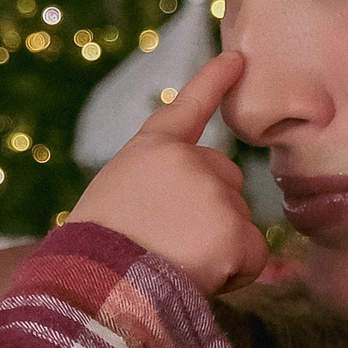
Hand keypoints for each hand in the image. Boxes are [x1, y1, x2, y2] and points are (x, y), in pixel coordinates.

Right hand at [69, 52, 267, 294]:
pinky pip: (254, 255)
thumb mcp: (116, 199)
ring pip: (239, 222)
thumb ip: (159, 188)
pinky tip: (198, 277)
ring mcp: (214, 194)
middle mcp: (188, 161)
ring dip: (219, 248)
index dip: (213, 81)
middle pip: (226, 182)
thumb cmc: (95, 254)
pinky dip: (235, 273)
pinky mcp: (233, 232)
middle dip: (213, 213)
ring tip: (175, 264)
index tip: (236, 59)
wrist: (94, 288)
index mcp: (151, 149)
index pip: (187, 107)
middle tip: (170, 244)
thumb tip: (202, 216)